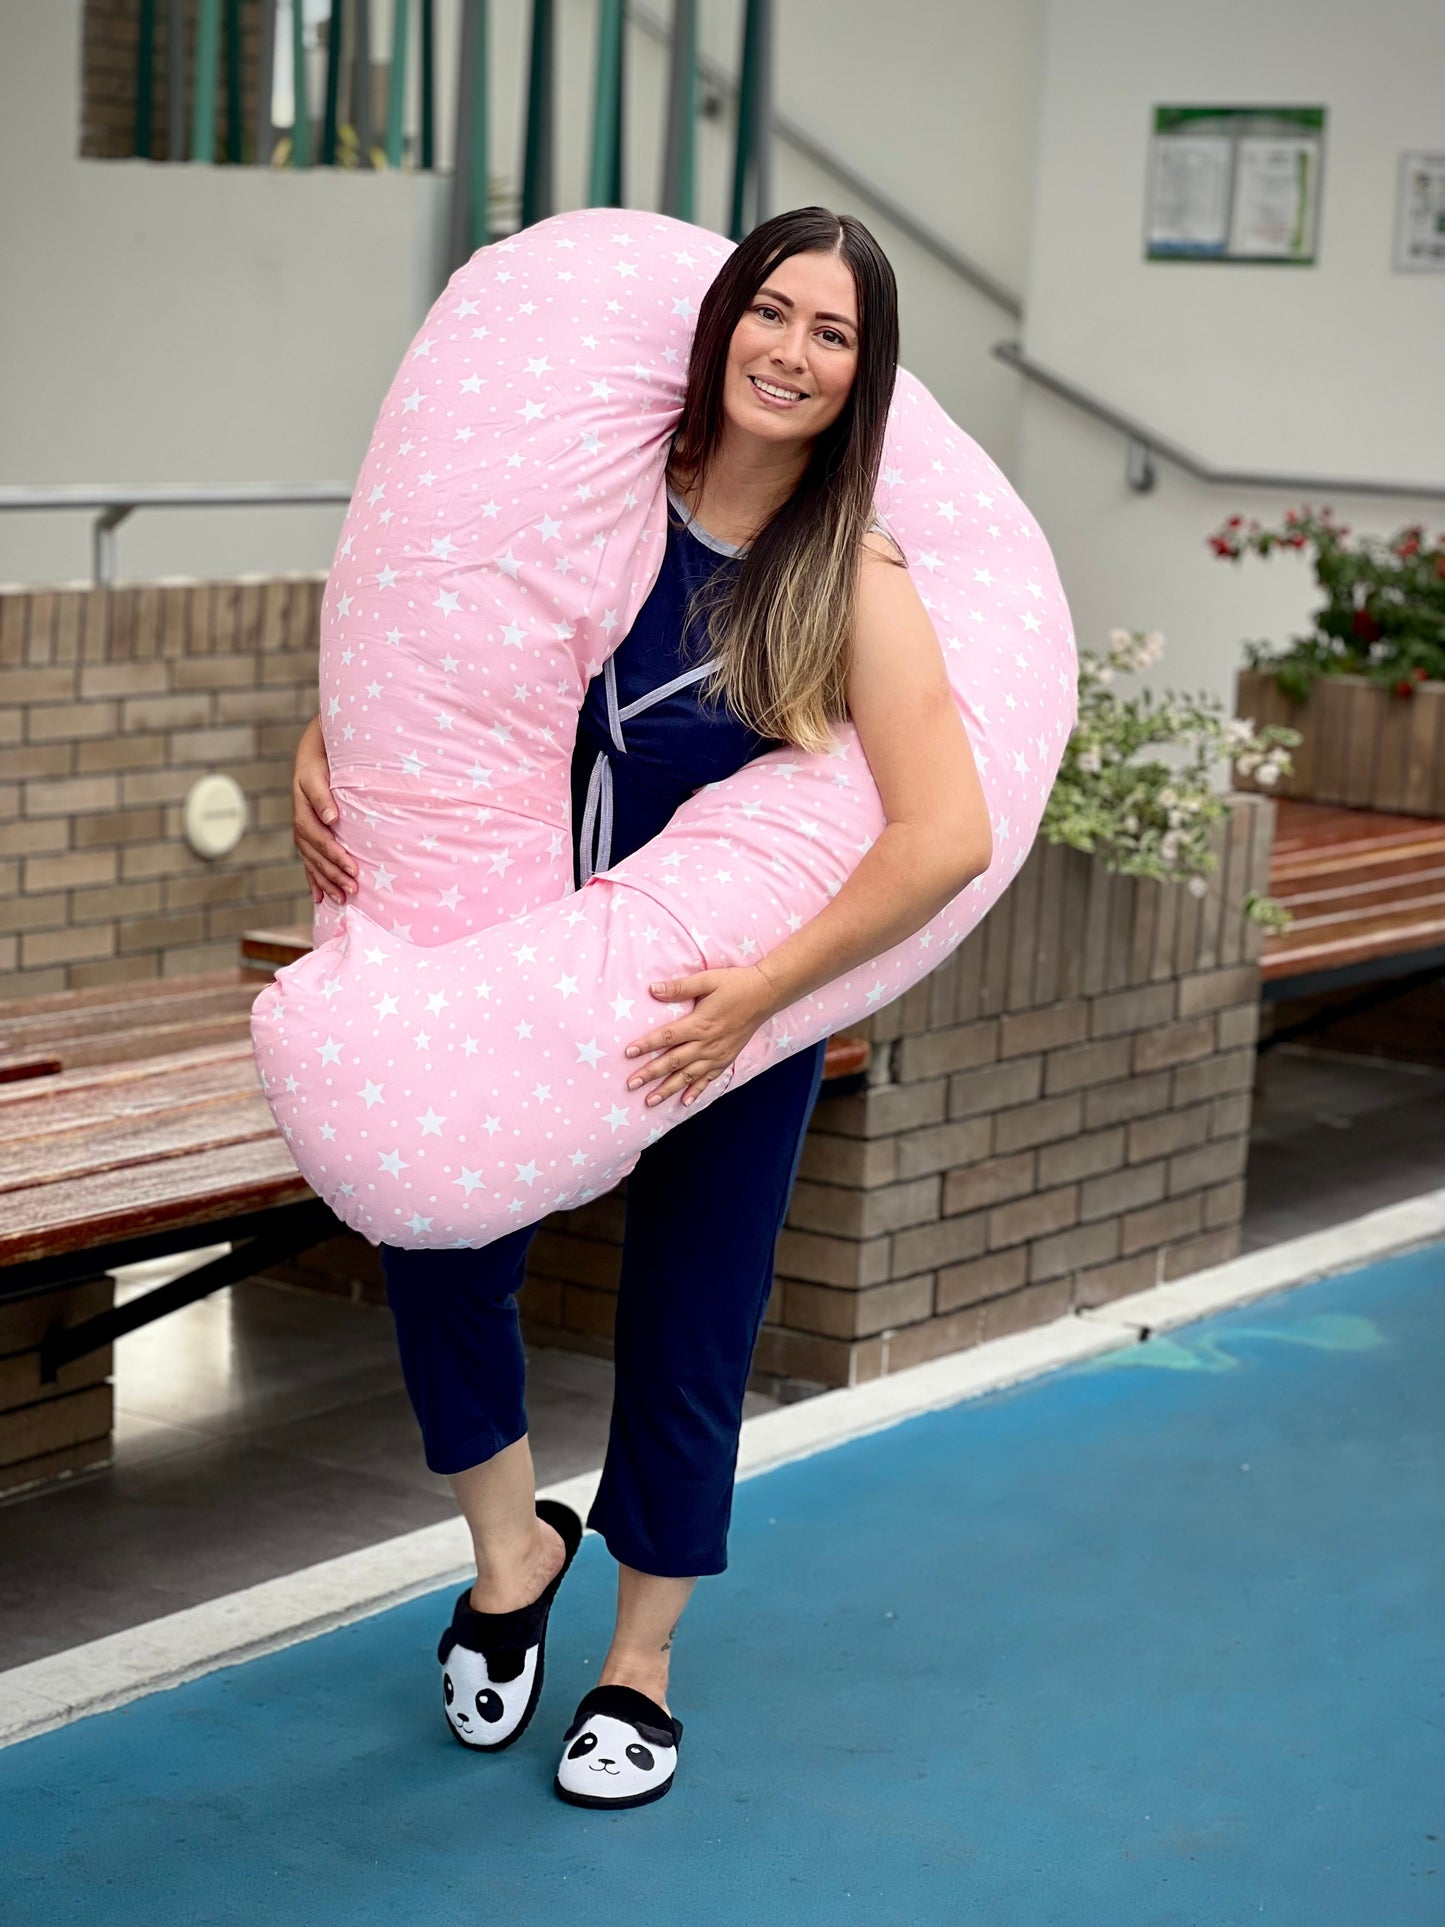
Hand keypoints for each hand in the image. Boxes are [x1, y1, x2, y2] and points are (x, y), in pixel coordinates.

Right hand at [293, 714, 357, 905]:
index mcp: (303, 810)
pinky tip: (320, 897)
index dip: (335, 855)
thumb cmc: (321, 762)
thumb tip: (331, 818)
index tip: (353, 869)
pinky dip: (314, 879)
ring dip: (326, 881)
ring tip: (342, 899)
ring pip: (312, 861)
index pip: (320, 838)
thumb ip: (324, 796)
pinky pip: (308, 861)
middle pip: (316, 855)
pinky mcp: (307, 835)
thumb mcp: (319, 774)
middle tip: (353, 890)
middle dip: (334, 874)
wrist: (314, 754)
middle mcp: (301, 824)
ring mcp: (303, 831)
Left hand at [624, 965, 777, 1107]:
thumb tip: (653, 989)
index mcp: (699, 1024)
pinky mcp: (726, 1059)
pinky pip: (709, 1079)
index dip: (646, 1045)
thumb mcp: (707, 980)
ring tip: (650, 1100)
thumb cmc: (734, 984)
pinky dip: (696, 1091)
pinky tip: (684, 1102)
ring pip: (688, 1076)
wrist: (765, 995)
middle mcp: (707, 1044)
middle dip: (650, 1074)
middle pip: (673, 1062)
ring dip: (668, 1089)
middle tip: (630, 1085)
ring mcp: (717, 1055)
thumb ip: (680, 987)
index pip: (666, 1037)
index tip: (628, 1053)